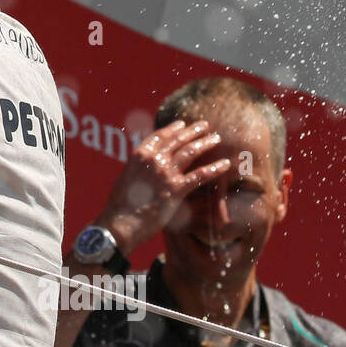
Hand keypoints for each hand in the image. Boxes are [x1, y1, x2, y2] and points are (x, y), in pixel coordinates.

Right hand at [95, 120, 230, 253]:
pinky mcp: (177, 189)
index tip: (182, 124)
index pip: (160, 136)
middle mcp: (154, 160)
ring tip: (215, 138)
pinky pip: (200, 175)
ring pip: (190, 152)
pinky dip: (215, 168)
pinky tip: (225, 164)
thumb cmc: (120, 204)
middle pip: (177, 140)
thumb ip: (138, 167)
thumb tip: (144, 165)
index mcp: (139, 155)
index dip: (173, 129)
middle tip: (205, 125)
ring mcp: (166, 173)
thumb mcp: (125, 177)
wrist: (122, 222)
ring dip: (205, 143)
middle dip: (193, 131)